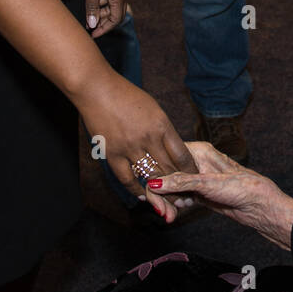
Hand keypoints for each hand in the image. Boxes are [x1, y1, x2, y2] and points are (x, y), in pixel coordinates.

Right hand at [74, 70, 196, 221]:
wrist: (97, 89)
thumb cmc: (127, 96)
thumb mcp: (154, 109)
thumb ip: (163, 130)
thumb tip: (173, 150)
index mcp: (162, 125)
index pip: (182, 155)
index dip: (190, 171)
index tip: (194, 178)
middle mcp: (148, 138)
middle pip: (169, 169)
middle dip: (179, 185)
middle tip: (186, 197)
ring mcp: (129, 147)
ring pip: (151, 177)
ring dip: (161, 191)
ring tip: (169, 202)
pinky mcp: (112, 154)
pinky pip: (127, 179)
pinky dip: (137, 190)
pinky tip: (143, 195)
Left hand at [84, 0, 127, 37]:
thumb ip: (92, 5)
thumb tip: (91, 23)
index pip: (115, 19)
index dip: (104, 29)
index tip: (92, 35)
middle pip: (116, 15)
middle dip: (103, 22)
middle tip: (89, 26)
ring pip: (114, 6)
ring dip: (102, 11)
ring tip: (88, 12)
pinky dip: (103, 3)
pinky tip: (93, 0)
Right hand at [148, 141, 292, 250]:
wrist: (261, 207)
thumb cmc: (243, 188)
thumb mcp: (208, 184)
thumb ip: (180, 182)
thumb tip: (153, 184)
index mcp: (199, 151)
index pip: (166, 156)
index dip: (154, 174)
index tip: (150, 193)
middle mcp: (196, 162)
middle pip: (165, 173)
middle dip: (160, 193)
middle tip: (162, 211)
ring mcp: (196, 177)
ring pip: (170, 187)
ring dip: (166, 201)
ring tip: (170, 214)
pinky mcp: (198, 192)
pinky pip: (177, 196)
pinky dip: (173, 205)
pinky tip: (175, 212)